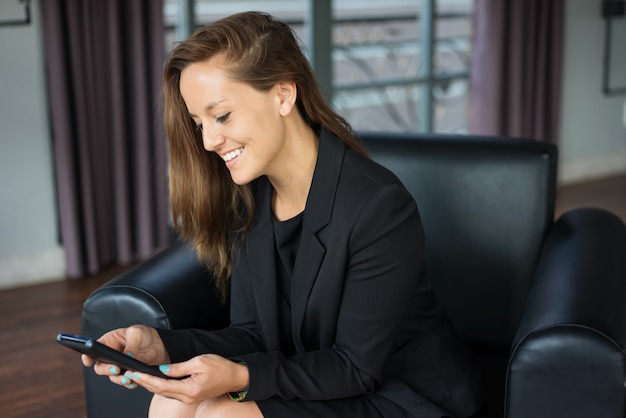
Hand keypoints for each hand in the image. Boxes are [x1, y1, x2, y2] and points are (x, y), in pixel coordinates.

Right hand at [81, 325, 168, 385]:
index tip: (88, 361)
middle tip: (116, 369)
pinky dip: (129, 383)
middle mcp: (111, 356)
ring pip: (112, 377)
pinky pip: (125, 382)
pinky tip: (134, 381)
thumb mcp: (137, 333)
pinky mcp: (128, 373)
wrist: (159, 345)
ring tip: (127, 378)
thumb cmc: (144, 334)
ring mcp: (119, 366)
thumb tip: (128, 356)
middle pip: (100, 367)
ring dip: (118, 379)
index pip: (94, 349)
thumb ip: (132, 344)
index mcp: (109, 342)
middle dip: (106, 370)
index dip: (87, 356)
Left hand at [124, 354, 248, 403]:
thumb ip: (179, 367)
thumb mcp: (199, 362)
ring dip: (150, 385)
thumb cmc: (221, 367)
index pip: (162, 385)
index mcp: (189, 389)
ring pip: (164, 393)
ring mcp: (188, 398)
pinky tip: (153, 380)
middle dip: (144, 383)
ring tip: (137, 376)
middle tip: (130, 374)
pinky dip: (160, 386)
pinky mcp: (190, 396)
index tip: (135, 372)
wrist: (235, 377)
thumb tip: (162, 369)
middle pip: (160, 391)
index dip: (147, 379)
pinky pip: (171, 392)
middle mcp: (187, 397)